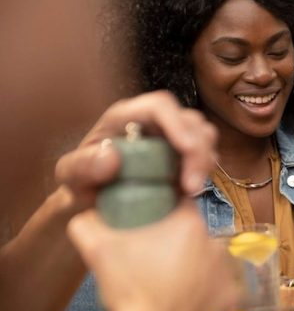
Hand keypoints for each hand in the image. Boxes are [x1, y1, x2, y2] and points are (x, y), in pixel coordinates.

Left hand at [55, 91, 216, 210]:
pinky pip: (206, 154)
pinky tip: (191, 190)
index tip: (186, 148)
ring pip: (203, 134)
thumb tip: (111, 157)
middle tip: (191, 185)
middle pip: (189, 119)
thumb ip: (82, 166)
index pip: (159, 106)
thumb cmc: (80, 184)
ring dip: (204, 160)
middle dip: (197, 149)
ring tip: (191, 189)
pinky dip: (205, 170)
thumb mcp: (69, 176)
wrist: (92, 204)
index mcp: (126, 116)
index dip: (177, 122)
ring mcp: (171, 138)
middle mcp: (153, 122)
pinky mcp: (183, 157)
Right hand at [67, 199, 236, 310]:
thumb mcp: (98, 251)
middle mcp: (215, 242)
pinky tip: (181, 299)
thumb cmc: (131, 291)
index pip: (180, 204)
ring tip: (165, 282)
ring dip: (190, 267)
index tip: (151, 224)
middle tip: (153, 259)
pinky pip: (215, 287)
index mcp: (189, 223)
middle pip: (192, 234)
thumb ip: (89, 224)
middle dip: (175, 242)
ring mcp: (226, 270)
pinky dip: (201, 292)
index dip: (164, 211)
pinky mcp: (230, 295)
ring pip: (205, 260)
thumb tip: (88, 215)